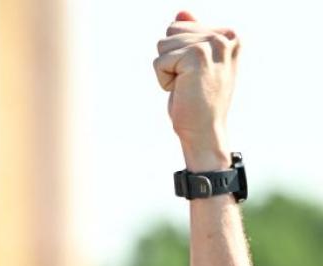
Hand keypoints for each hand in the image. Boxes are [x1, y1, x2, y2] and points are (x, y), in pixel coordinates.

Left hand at [153, 11, 239, 169]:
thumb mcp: (195, 64)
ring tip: (187, 85)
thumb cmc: (198, 100)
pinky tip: (181, 90)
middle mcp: (225, 35)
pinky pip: (159, 61)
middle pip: (170, 32)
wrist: (205, 130)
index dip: (178, 54)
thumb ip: (192, 35)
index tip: (196, 74)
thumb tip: (181, 13)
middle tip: (190, 82)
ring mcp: (213, 44)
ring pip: (163, 45)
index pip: (181, 26)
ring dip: (167, 69)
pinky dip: (163, 79)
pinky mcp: (197, 55)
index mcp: (229, 34)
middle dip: (171, 60)